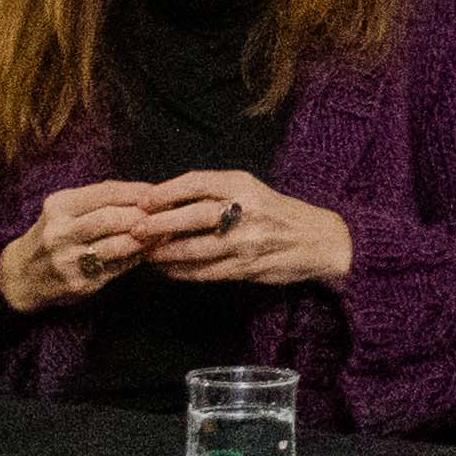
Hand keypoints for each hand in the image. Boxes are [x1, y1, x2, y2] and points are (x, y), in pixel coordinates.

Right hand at [0, 178, 165, 310]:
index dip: (137, 192)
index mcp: (59, 206)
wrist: (22, 275)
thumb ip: (100, 200)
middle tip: (169, 214)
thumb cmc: (55, 236)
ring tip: (167, 233)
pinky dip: (138, 258)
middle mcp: (60, 231)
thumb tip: (147, 193)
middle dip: (144, 215)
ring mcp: (69, 259)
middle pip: (111, 218)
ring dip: (146, 239)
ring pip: (117, 245)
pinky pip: (117, 268)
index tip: (161, 193)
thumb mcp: (66, 210)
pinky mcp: (80, 283)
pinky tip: (151, 252)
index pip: (105, 192)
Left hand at [131, 169, 354, 288]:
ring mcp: (247, 242)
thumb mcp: (251, 191)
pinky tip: (168, 271)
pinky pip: (208, 272)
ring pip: (196, 249)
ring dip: (167, 253)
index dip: (167, 191)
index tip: (144, 200)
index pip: (197, 182)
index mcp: (244, 185)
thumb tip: (166, 202)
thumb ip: (215, 193)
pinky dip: (184, 272)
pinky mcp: (248, 267)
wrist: (320, 241)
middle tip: (135, 229)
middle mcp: (245, 211)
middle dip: (160, 224)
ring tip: (146, 254)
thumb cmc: (277, 213)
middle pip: (193, 216)